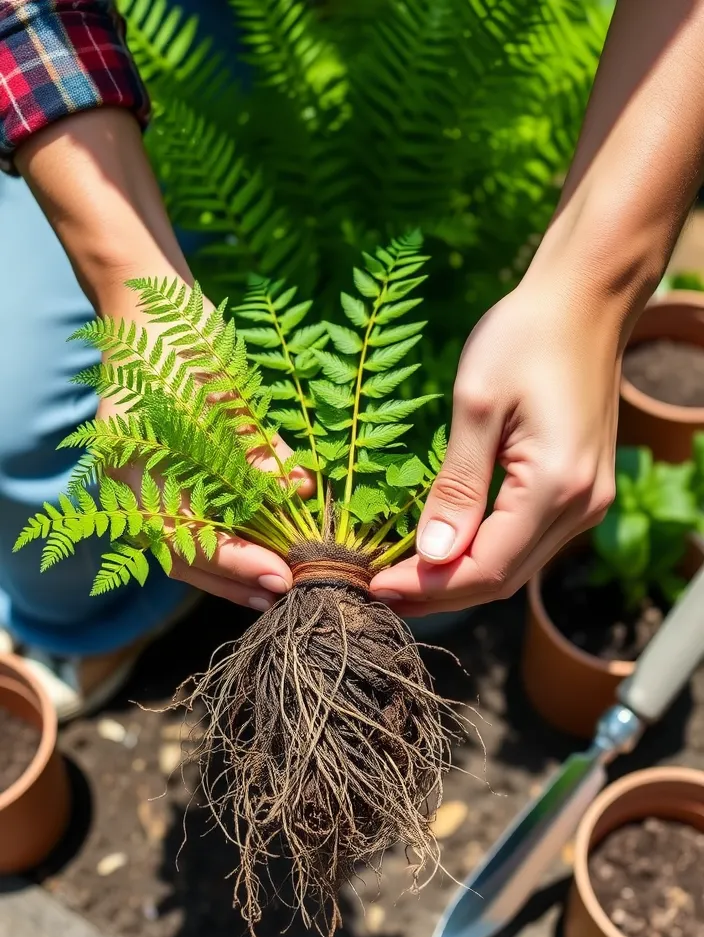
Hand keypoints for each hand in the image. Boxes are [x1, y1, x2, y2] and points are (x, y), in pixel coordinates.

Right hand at [97, 286, 313, 610]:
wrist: (150, 300)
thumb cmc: (180, 339)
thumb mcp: (220, 394)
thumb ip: (254, 447)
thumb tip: (299, 490)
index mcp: (131, 468)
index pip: (183, 536)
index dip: (234, 562)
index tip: (280, 575)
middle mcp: (133, 484)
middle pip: (182, 553)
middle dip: (233, 578)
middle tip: (284, 595)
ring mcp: (145, 481)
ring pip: (188, 543)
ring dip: (231, 568)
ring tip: (275, 586)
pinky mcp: (165, 475)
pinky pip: (195, 519)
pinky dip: (230, 536)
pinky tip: (264, 549)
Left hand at [370, 282, 621, 614]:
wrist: (585, 301)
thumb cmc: (525, 337)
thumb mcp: (477, 406)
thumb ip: (457, 485)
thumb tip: (431, 556)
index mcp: (555, 486)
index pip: (485, 568)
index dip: (428, 586)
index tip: (373, 585)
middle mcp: (581, 506)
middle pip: (502, 579)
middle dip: (438, 592)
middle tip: (378, 590)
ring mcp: (586, 502)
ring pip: (515, 566)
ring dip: (458, 578)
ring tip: (400, 575)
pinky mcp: (580, 491)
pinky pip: (527, 542)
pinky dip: (482, 553)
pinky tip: (443, 547)